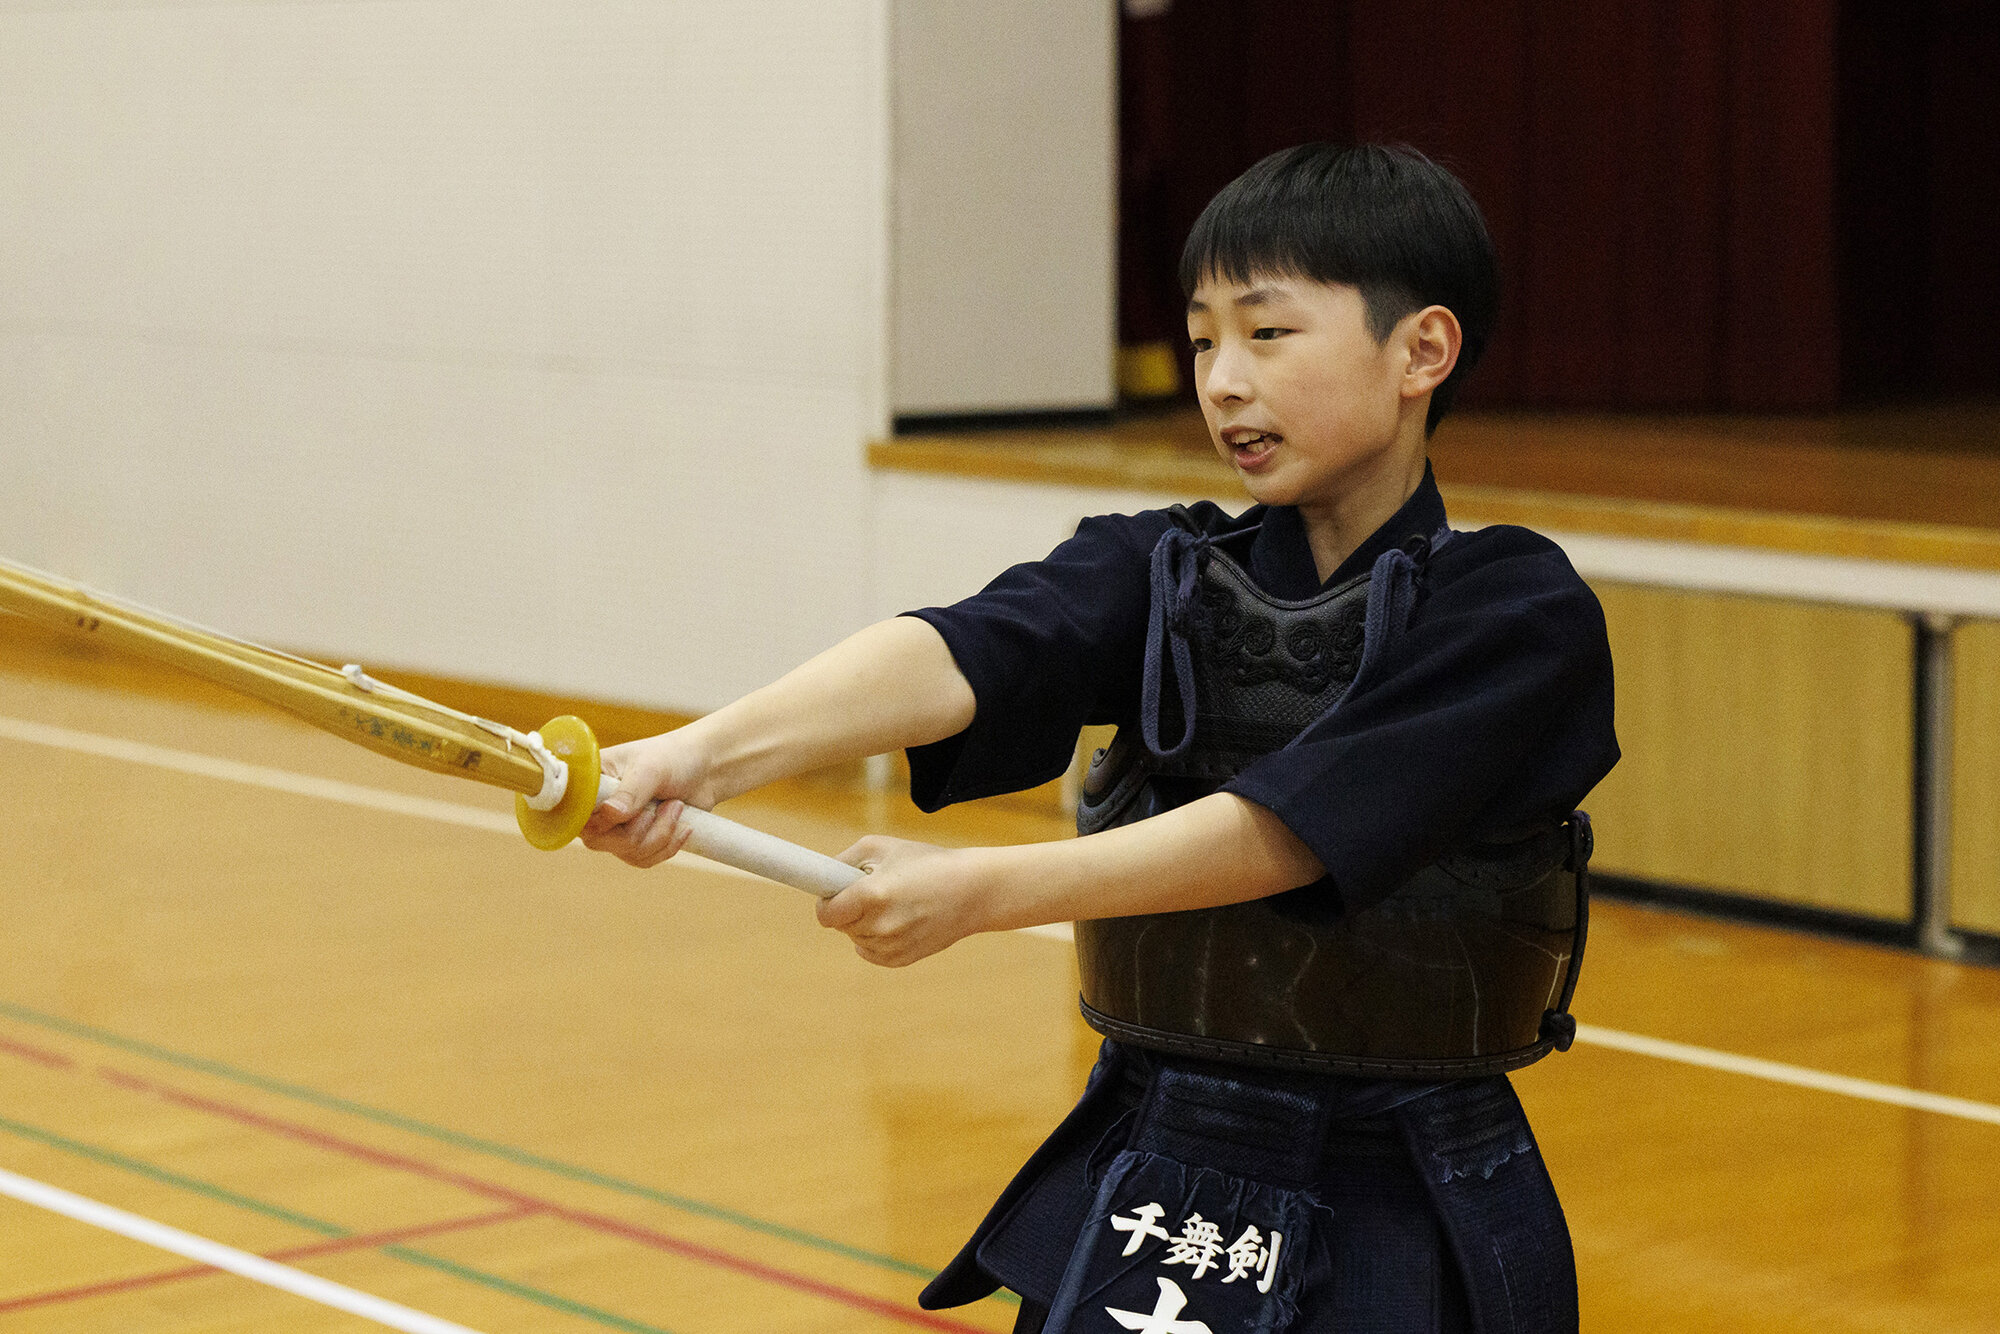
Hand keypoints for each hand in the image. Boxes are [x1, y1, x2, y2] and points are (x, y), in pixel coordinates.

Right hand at [579, 728, 718, 867]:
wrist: (705, 771)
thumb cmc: (672, 758)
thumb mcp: (651, 768)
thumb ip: (631, 791)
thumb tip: (611, 814)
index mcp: (590, 781)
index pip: (572, 811)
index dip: (592, 819)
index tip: (621, 815)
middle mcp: (596, 806)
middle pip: (598, 840)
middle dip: (640, 829)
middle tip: (667, 805)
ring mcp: (615, 827)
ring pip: (626, 852)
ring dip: (660, 834)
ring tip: (676, 807)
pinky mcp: (635, 842)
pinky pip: (642, 860)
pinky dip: (666, 846)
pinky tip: (682, 827)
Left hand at [817, 836, 994, 966]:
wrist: (973, 890)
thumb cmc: (927, 862)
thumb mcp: (881, 847)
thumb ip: (842, 861)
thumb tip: (821, 878)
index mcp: (872, 895)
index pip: (825, 913)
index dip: (826, 901)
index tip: (832, 893)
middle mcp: (880, 925)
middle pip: (841, 925)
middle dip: (850, 908)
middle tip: (877, 890)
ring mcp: (892, 946)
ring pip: (856, 938)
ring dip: (865, 923)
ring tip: (896, 902)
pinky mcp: (901, 960)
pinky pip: (870, 952)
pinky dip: (877, 938)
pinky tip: (900, 919)